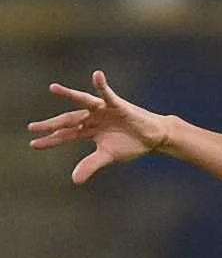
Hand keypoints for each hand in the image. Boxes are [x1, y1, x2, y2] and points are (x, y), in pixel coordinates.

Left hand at [27, 70, 170, 183]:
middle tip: (33, 127)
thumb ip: (90, 165)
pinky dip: (102, 84)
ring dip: (69, 94)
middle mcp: (91, 118)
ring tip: (53, 88)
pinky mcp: (117, 104)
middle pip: (68, 120)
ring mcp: (103, 110)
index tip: (33, 144)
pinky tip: (97, 75)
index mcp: (88, 131)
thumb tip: (74, 181)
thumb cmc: (130, 144)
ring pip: (82, 101)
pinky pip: (108, 93)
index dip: (50, 140)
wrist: (153, 137)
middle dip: (52, 124)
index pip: (65, 135)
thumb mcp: (108, 156)